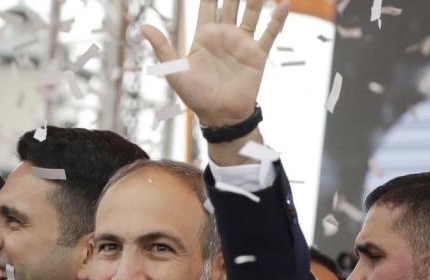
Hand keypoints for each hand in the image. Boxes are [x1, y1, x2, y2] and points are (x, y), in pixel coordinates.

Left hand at [141, 0, 287, 126]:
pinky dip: (278, 19)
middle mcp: (225, 34)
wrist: (220, 117)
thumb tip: (144, 28)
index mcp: (205, 35)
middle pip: (232, 2)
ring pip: (252, 12)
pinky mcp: (258, 55)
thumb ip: (163, 48)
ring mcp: (243, 43)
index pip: (208, 3)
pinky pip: (270, 33)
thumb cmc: (195, 97)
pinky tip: (284, 4)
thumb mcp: (175, 72)